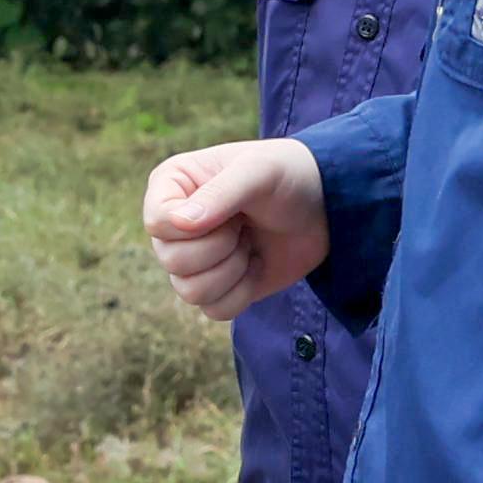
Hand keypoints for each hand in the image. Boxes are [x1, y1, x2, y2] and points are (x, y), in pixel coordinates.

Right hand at [145, 139, 329, 324]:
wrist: (325, 206)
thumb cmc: (287, 175)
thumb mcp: (258, 171)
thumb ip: (220, 194)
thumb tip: (180, 224)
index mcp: (171, 186)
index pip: (157, 222)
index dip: (192, 227)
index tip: (229, 210)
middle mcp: (175, 225)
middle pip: (172, 261)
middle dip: (220, 247)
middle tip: (244, 224)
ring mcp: (194, 259)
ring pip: (189, 291)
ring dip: (232, 271)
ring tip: (250, 243)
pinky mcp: (217, 287)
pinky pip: (213, 310)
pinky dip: (242, 293)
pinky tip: (255, 264)